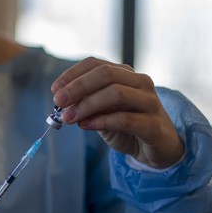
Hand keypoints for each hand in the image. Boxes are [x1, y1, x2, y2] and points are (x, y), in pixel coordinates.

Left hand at [51, 57, 183, 168]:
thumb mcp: (101, 112)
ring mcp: (150, 102)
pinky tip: (85, 126)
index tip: (55, 90)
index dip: (72, 74)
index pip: (96, 63)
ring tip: (69, 118)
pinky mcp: (154, 124)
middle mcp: (140, 82)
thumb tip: (62, 101)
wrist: (156, 149)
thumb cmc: (127, 126)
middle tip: (59, 101)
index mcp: (125, 74)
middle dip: (78, 87)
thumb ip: (85, 104)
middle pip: (106, 74)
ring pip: (116, 93)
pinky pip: (125, 119)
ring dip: (87, 105)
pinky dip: (101, 121)